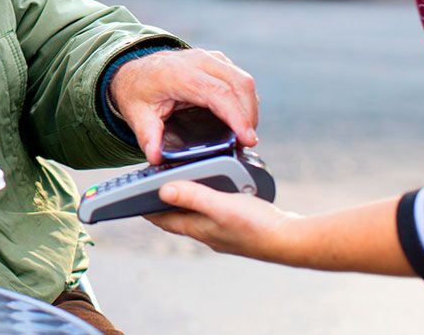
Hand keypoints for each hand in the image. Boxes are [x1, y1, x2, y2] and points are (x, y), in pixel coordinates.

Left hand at [110, 48, 257, 163]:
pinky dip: (244, 100)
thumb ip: (148, 136)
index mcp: (177, 74)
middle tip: (246, 142)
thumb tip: (156, 157)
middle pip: (238, 84)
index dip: (237, 117)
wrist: (133, 71)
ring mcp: (208, 58)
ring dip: (249, 108)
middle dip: (249, 115)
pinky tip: (239, 119)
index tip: (247, 139)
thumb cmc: (137, 91)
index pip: (217, 93)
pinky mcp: (217, 61)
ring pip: (243, 80)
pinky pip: (239, 79)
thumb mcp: (136, 115)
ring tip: (243, 133)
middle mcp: (196, 61)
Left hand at [144, 180, 300, 262]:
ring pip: (196, 214)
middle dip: (163, 202)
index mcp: (198, 229)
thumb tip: (162, 190)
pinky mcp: (238, 226)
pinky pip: (214, 212)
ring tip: (179, 183)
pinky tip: (215, 190)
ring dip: (186, 200)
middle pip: (177, 217)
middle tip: (152, 185)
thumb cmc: (258, 226)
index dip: (145, 207)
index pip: (162, 219)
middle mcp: (207, 233)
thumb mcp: (221, 206)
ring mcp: (223, 232)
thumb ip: (192, 196)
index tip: (130, 196)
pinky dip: (207, 200)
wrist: (293, 241)